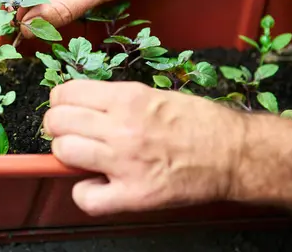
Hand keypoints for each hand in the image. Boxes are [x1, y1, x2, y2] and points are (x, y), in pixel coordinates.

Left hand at [43, 79, 245, 215]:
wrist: (234, 154)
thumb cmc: (198, 122)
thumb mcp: (153, 95)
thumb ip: (114, 100)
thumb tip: (80, 105)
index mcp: (127, 98)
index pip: (66, 93)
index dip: (60, 102)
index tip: (66, 108)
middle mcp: (121, 127)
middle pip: (57, 122)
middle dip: (58, 127)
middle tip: (71, 133)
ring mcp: (125, 162)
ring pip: (63, 153)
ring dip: (67, 155)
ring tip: (84, 157)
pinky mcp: (134, 194)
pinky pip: (86, 197)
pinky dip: (85, 193)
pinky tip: (97, 185)